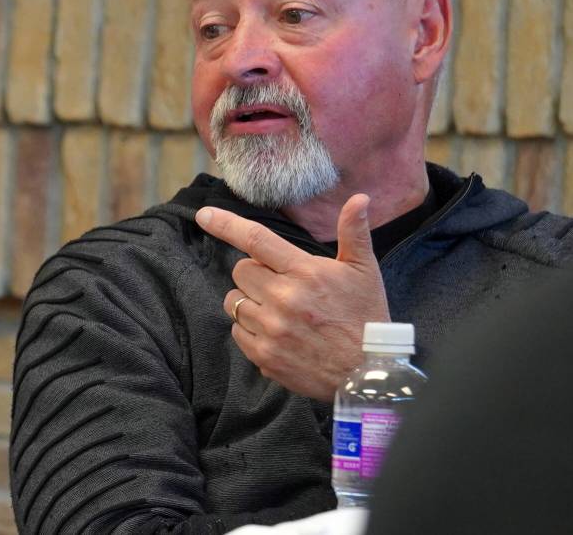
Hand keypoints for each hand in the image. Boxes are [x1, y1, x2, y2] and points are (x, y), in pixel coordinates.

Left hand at [195, 194, 389, 401]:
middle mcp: (283, 298)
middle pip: (240, 271)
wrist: (368, 374)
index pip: (256, 240)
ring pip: (235, 302)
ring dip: (250, 302)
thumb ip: (353, 232)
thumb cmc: (366, 317)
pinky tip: (275, 333)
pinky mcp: (264, 356)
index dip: (226, 225)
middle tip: (278, 285)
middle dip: (254, 274)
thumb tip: (358, 198)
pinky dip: (250, 330)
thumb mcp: (364, 271)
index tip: (204, 215)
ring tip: (278, 311)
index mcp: (305, 272)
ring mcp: (271, 329)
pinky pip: (237, 331)